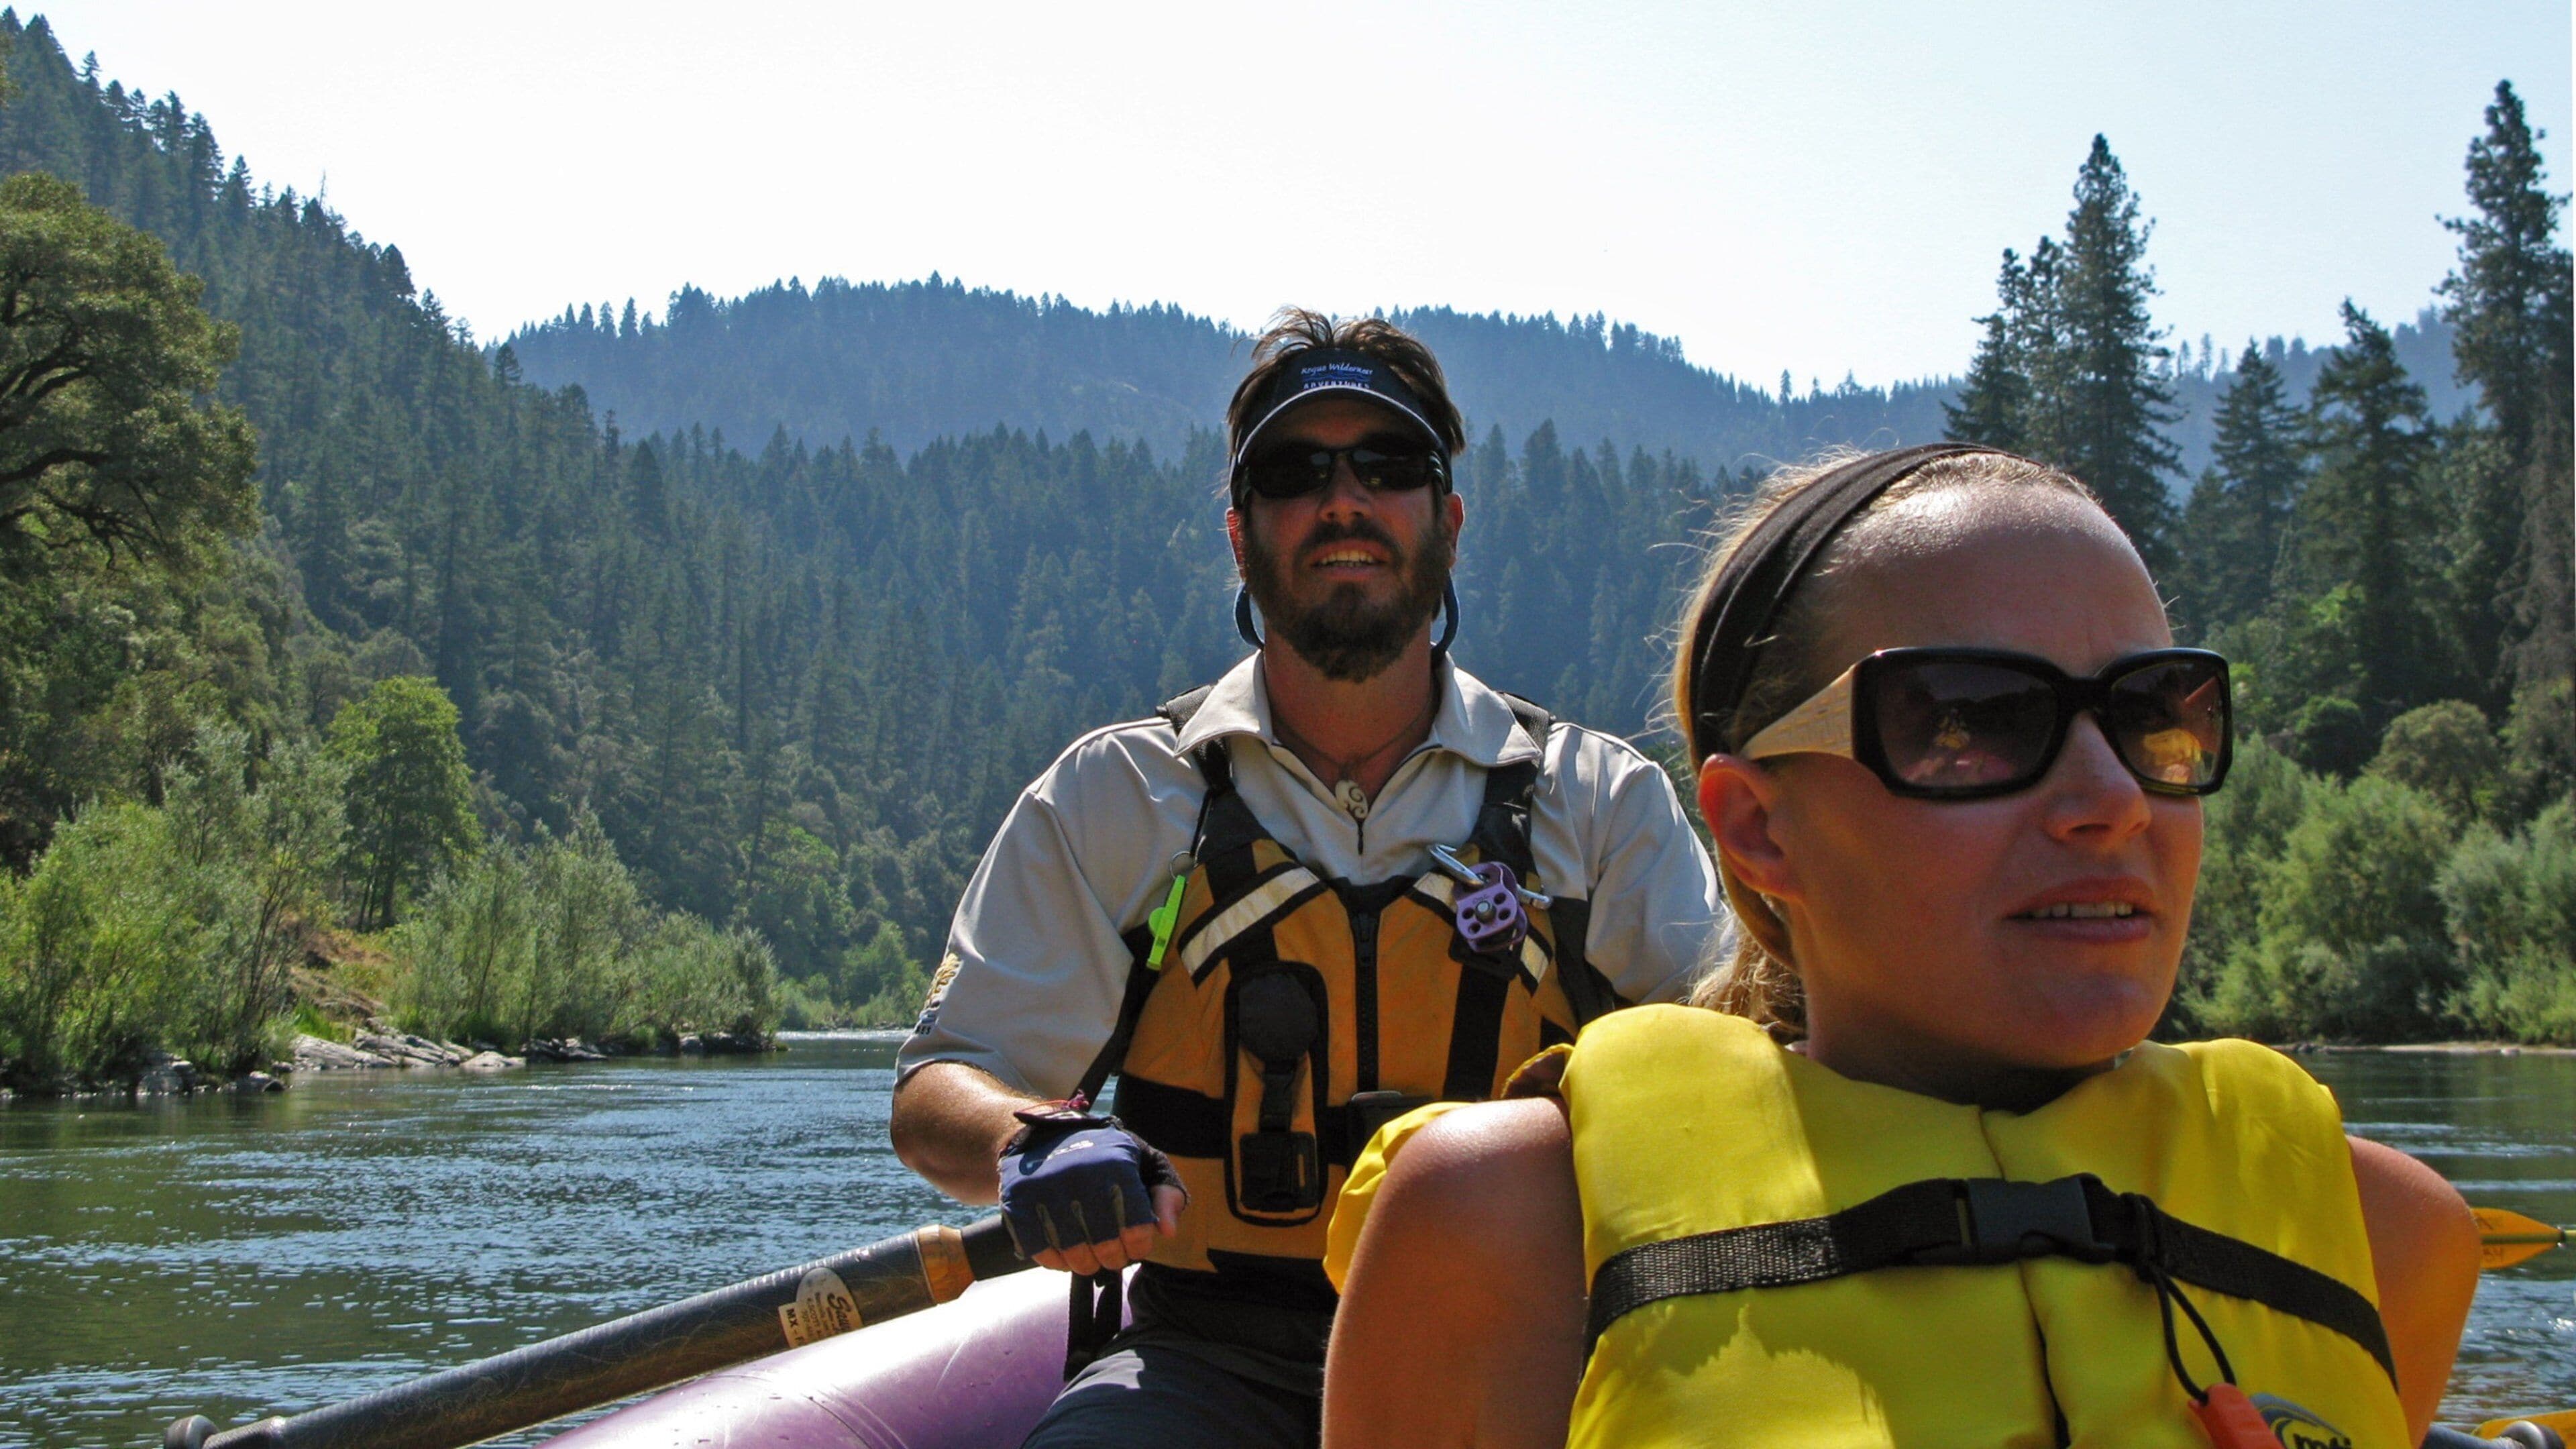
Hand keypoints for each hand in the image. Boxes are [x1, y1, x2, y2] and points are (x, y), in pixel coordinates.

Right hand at [997, 1101, 1186, 1275]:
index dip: (1139, 1246)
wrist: (1048, 1135)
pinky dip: (1054, 1260)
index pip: (1138, 1228)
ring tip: (1089, 1256)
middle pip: (1105, 1247)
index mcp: (1117, 1164)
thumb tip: (1167, 1232)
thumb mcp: (1146, 1163)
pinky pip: (1039, 1250)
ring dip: (1085, 1263)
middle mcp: (1081, 1174)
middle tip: (1112, 1255)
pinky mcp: (1017, 1200)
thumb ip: (1166, 1195)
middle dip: (1113, 1259)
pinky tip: (1063, 1254)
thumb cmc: (1107, 1157)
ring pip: (1072, 1254)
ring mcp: (1046, 1188)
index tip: (1135, 1245)